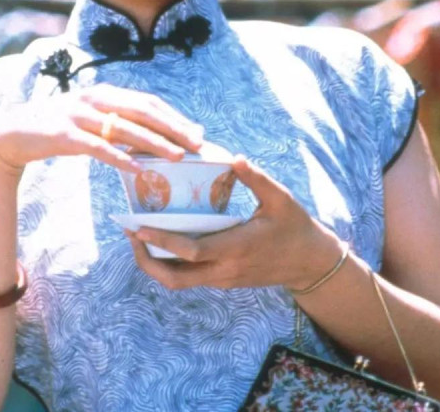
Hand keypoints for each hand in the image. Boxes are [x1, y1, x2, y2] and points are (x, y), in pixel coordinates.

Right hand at [0, 83, 203, 177]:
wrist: (12, 133)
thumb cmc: (59, 129)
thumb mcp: (90, 120)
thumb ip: (118, 124)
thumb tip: (154, 138)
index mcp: (105, 92)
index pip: (148, 102)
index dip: (175, 116)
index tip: (197, 132)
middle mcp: (94, 98)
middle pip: (143, 111)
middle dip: (173, 128)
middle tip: (197, 145)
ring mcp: (78, 115)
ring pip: (124, 128)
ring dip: (154, 143)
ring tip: (177, 156)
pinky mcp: (64, 134)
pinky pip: (97, 147)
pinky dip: (119, 157)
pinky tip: (137, 169)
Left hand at [126, 156, 342, 290]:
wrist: (310, 262)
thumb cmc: (295, 226)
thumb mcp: (280, 199)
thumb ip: (257, 179)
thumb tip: (233, 157)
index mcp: (237, 247)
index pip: (191, 251)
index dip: (161, 241)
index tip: (138, 226)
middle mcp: (225, 269)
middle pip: (174, 278)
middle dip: (145, 259)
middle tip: (129, 232)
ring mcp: (223, 279)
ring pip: (178, 282)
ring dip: (153, 264)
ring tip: (138, 238)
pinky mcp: (223, 280)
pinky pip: (188, 278)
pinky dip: (169, 264)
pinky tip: (162, 242)